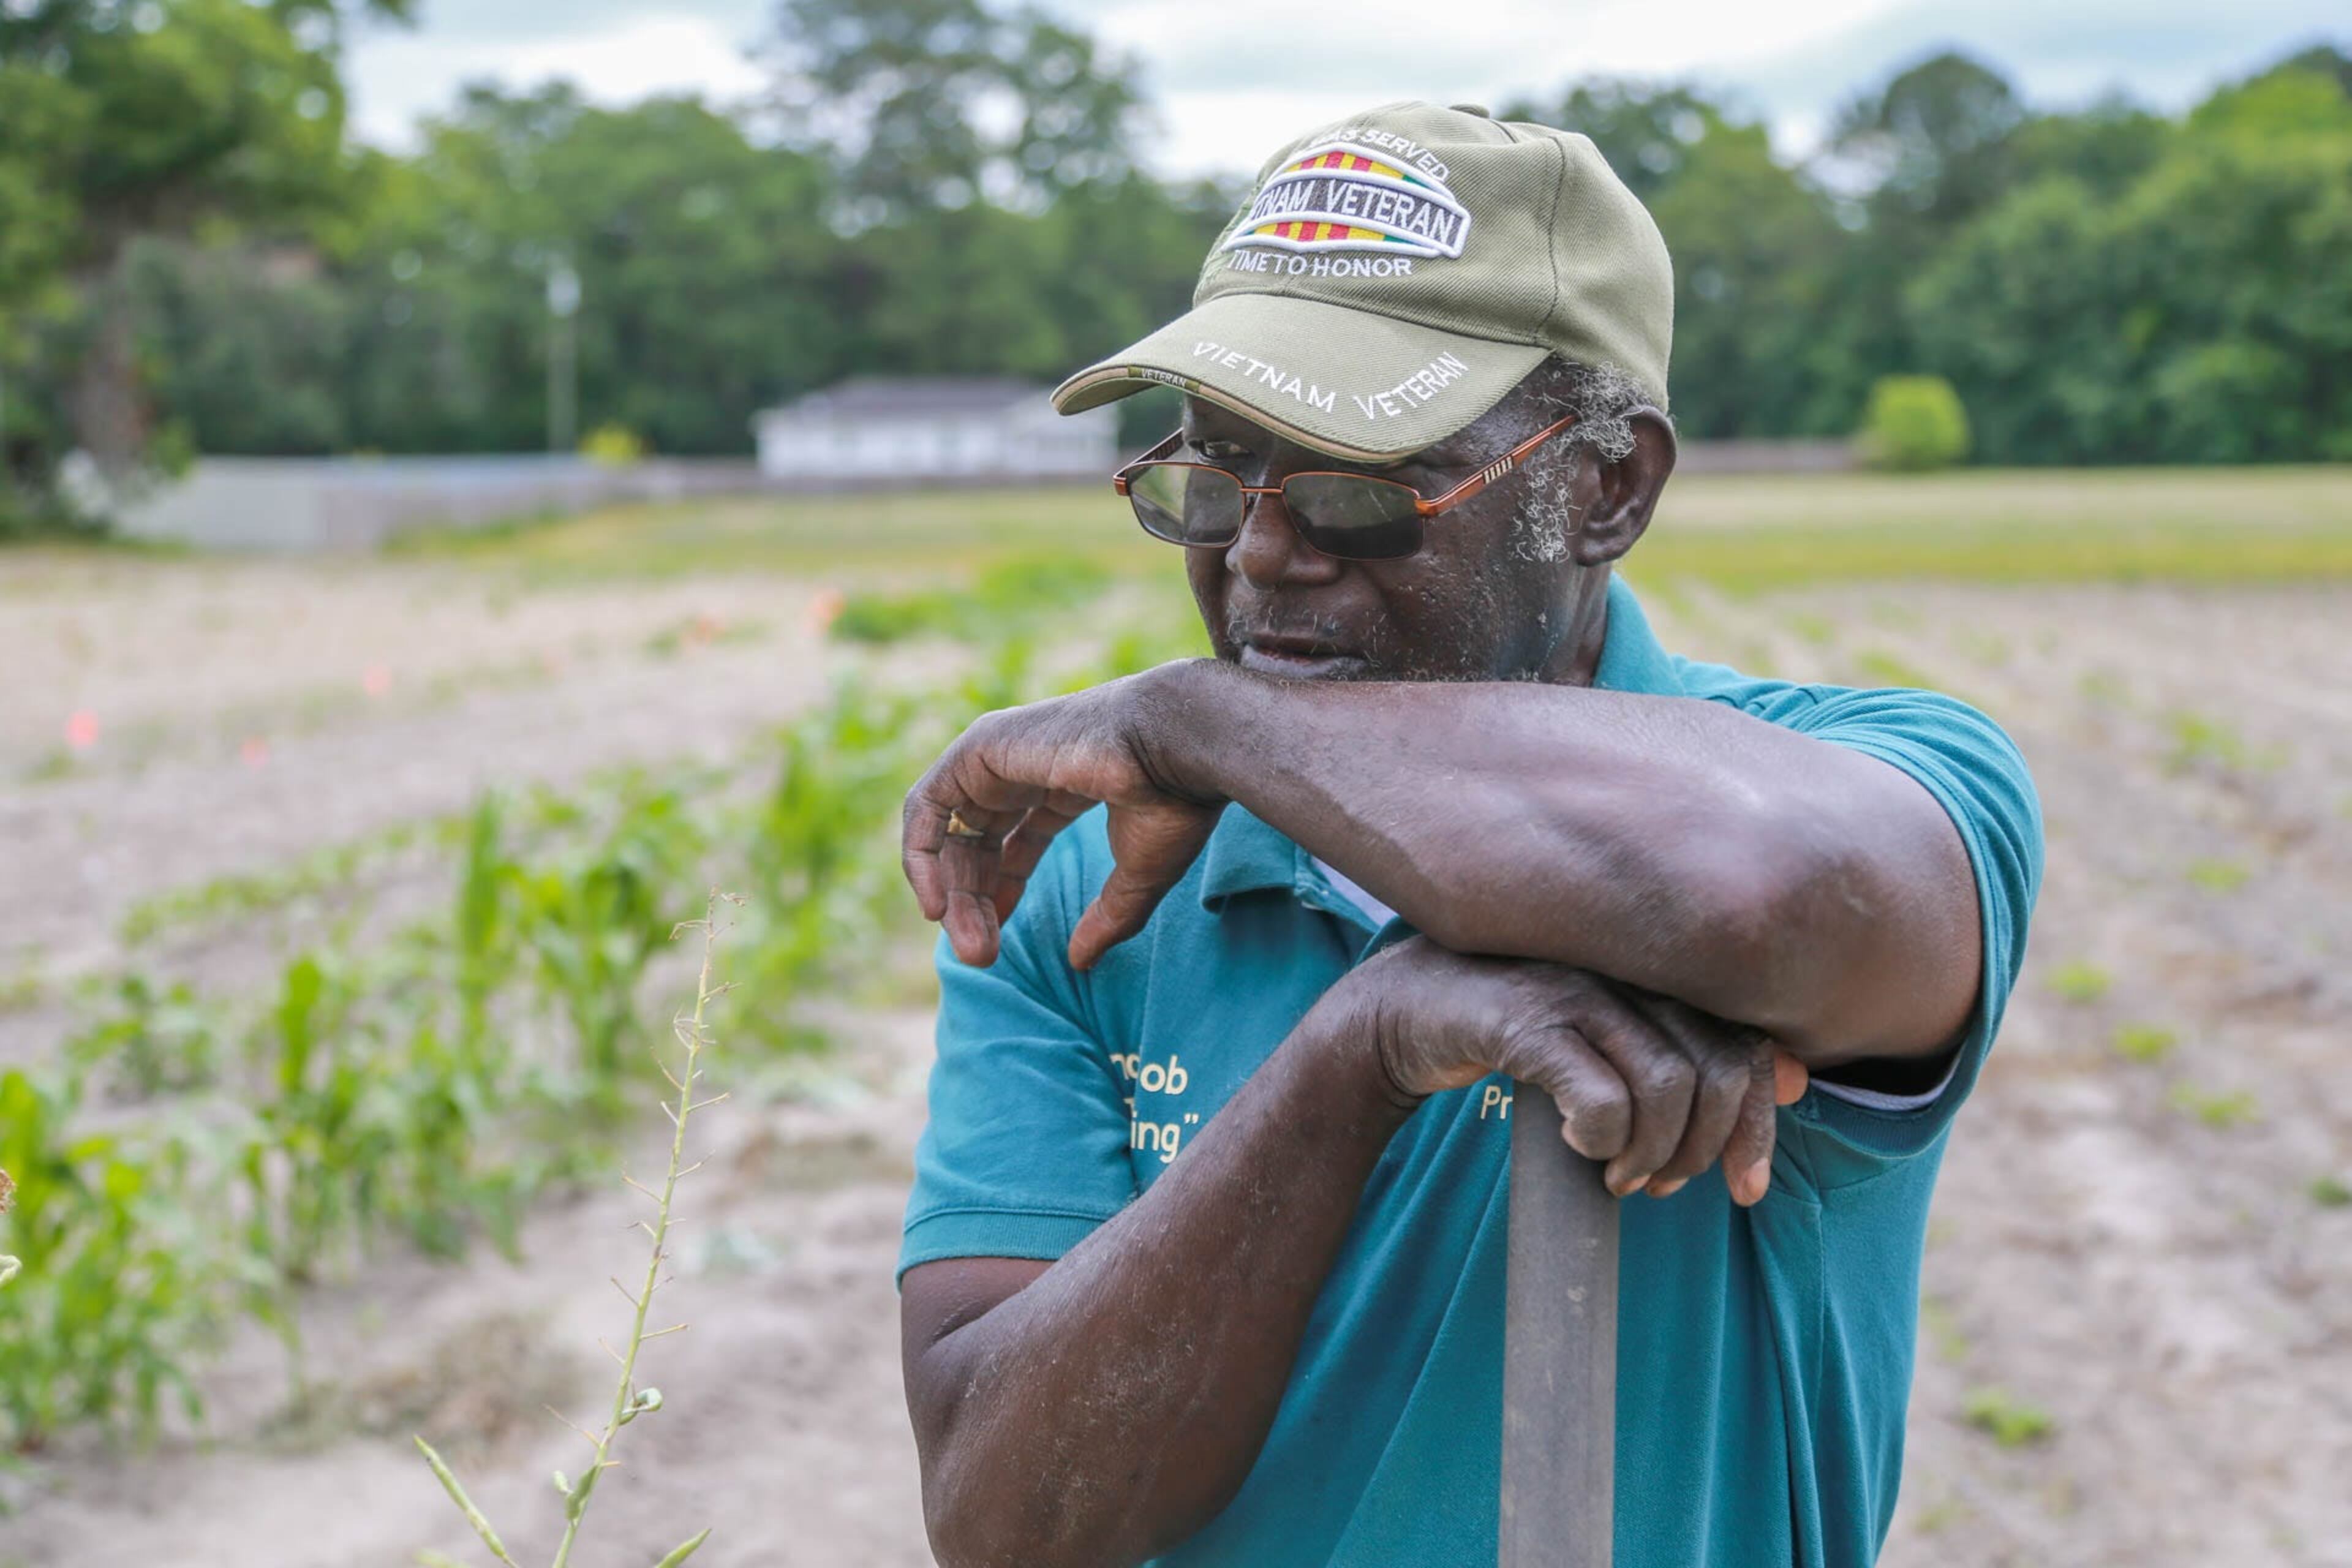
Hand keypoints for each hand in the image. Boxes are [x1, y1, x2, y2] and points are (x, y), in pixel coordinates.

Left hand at [902, 666, 1223, 970]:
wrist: (1175, 746)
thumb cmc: (1170, 800)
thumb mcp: (1140, 874)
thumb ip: (1108, 918)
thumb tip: (1081, 962)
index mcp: (1064, 782)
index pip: (1012, 840)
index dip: (1000, 892)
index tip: (996, 942)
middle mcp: (1024, 765)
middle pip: (976, 843)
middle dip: (973, 905)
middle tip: (981, 957)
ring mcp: (998, 753)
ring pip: (949, 831)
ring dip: (951, 893)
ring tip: (971, 946)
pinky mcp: (978, 748)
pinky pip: (926, 807)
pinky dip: (922, 856)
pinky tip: (938, 905)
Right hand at [1332, 938, 1808, 1205]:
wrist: (1399, 1011)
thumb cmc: (1517, 1025)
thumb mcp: (1613, 1037)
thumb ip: (1695, 1048)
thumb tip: (1792, 1079)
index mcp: (1657, 967)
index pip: (1746, 1045)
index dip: (1758, 1124)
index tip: (1746, 1187)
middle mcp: (1626, 966)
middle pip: (1717, 1071)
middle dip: (1701, 1149)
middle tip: (1662, 1186)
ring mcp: (1575, 986)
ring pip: (1666, 1087)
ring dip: (1652, 1153)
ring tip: (1622, 1176)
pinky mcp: (1523, 1017)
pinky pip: (1598, 1094)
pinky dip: (1603, 1137)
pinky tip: (1583, 1148)